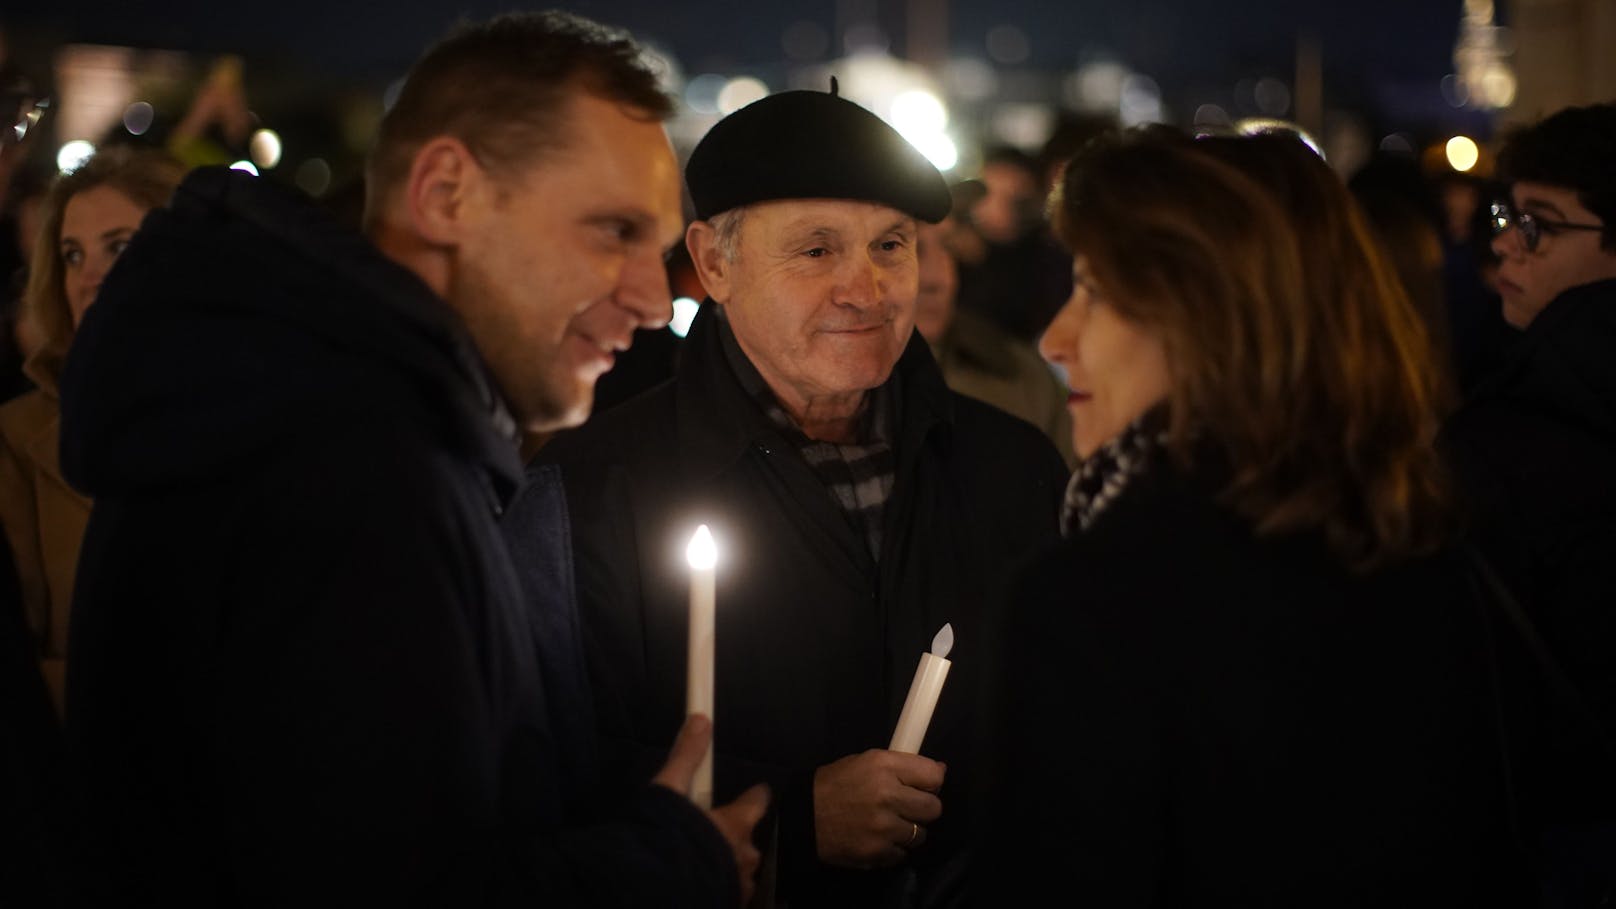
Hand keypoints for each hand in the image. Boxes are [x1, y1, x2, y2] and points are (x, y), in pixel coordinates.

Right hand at [654, 715, 770, 905]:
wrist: (656, 894)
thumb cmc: (668, 838)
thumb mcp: (669, 792)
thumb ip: (686, 757)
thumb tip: (700, 718)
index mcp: (736, 824)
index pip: (757, 803)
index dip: (753, 797)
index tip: (753, 793)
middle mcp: (745, 856)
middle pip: (746, 838)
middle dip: (732, 836)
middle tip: (709, 834)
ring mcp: (740, 887)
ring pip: (739, 870)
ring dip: (725, 865)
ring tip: (699, 864)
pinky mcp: (728, 906)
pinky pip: (728, 892)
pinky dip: (717, 887)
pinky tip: (698, 885)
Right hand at [813, 749, 944, 868]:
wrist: (803, 816)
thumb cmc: (834, 784)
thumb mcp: (865, 761)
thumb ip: (902, 766)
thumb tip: (940, 772)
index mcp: (884, 766)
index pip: (934, 776)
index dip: (932, 783)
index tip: (923, 787)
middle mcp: (888, 795)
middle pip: (934, 808)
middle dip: (924, 809)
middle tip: (908, 809)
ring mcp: (883, 827)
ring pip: (920, 835)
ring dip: (909, 832)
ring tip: (890, 825)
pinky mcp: (877, 852)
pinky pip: (902, 854)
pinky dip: (894, 848)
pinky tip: (878, 839)